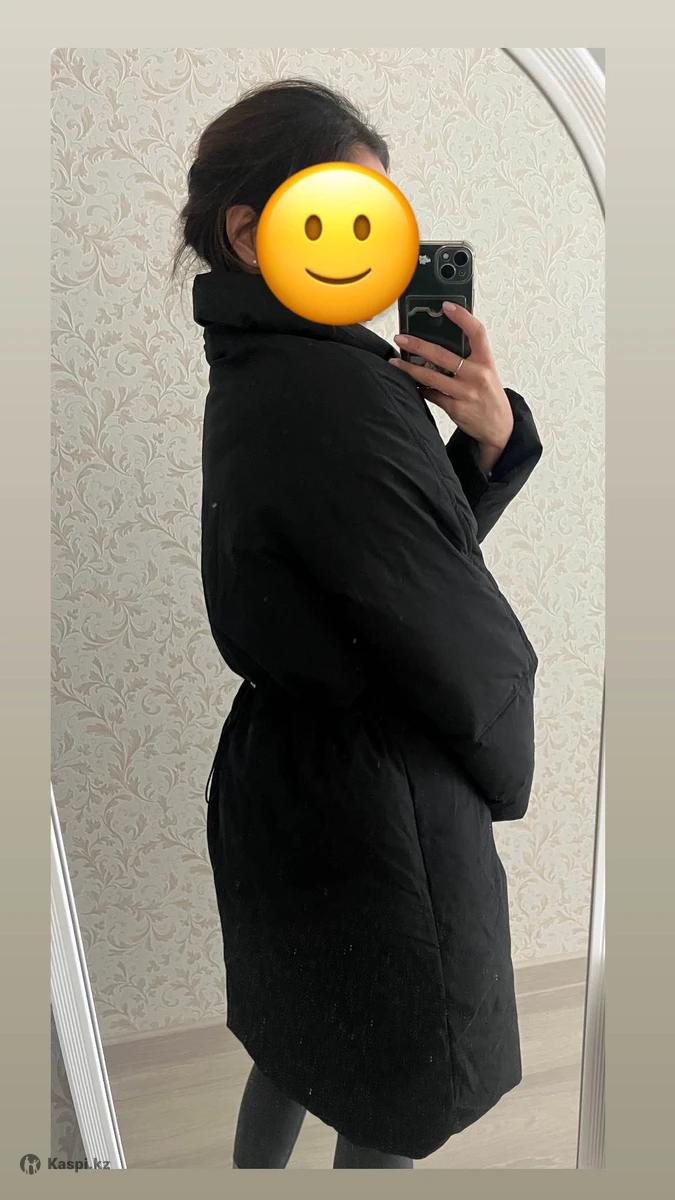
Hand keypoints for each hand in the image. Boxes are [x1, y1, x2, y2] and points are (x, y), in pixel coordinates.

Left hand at [389, 302, 513, 470]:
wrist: (499, 428)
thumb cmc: (488, 396)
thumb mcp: (486, 373)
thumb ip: (468, 359)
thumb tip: (436, 347)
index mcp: (486, 362)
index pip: (477, 332)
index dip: (462, 317)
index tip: (446, 306)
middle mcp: (477, 375)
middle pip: (442, 355)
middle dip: (417, 346)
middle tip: (401, 338)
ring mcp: (465, 393)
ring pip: (431, 377)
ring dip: (409, 369)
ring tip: (395, 362)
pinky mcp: (456, 408)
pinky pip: (432, 394)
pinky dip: (420, 388)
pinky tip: (411, 383)